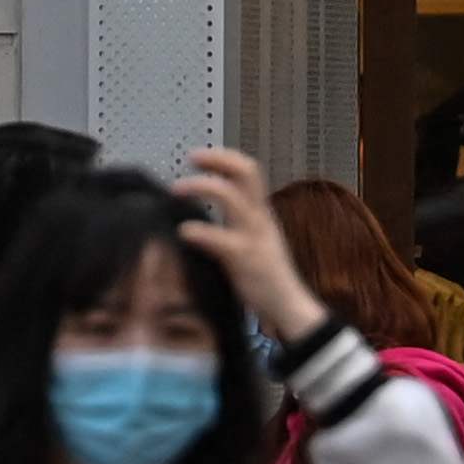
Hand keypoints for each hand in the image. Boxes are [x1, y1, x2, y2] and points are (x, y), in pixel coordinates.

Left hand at [173, 144, 326, 347]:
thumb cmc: (266, 278)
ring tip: (176, 190)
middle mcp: (260, 218)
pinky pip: (219, 238)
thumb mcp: (254, 241)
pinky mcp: (244, 259)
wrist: (287, 307)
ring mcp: (254, 236)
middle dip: (216, 159)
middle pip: (246, 171)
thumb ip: (234, 224)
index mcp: (261, 213)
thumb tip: (204, 212)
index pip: (248, 171)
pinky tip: (184, 231)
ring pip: (230, 196)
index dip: (224, 158)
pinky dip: (199, 230)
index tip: (199, 156)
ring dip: (200, 186)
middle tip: (191, 158)